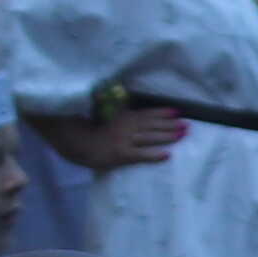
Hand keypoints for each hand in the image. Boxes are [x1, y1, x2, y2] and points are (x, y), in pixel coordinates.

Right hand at [63, 99, 186, 171]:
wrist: (70, 140)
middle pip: (152, 125)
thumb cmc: (82, 128)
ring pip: (150, 137)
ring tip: (183, 134)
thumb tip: (119, 100)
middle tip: (187, 125)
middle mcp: (125, 126)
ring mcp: (124, 140)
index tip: (177, 111)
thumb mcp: (98, 114)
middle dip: (171, 125)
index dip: (162, 113)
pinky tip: (167, 156)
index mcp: (120, 117)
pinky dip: (154, 155)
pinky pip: (140, 155)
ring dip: (168, 135)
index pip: (145, 114)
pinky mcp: (121, 154)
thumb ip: (111, 109)